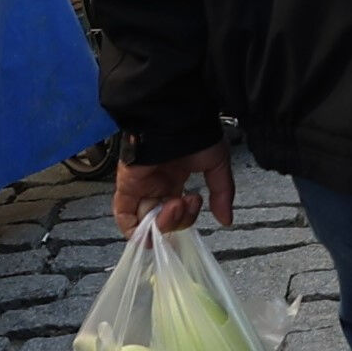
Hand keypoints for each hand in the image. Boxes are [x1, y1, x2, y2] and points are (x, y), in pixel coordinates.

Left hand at [115, 140, 237, 232]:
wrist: (176, 120)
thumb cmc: (194, 134)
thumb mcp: (216, 165)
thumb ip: (222, 193)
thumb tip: (226, 220)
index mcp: (175, 179)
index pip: (178, 212)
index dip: (187, 217)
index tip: (197, 201)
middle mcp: (157, 186)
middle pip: (164, 221)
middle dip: (178, 220)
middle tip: (186, 203)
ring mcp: (141, 188)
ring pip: (146, 223)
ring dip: (164, 223)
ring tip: (175, 204)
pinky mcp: (127, 187)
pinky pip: (125, 218)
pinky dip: (137, 230)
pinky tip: (154, 226)